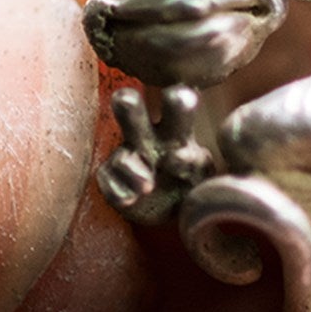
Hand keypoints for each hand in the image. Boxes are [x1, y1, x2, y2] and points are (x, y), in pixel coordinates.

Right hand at [98, 86, 213, 224]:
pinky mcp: (111, 178)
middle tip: (126, 99)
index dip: (177, 103)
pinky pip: (108, 180)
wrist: (175, 212)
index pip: (175, 105)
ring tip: (147, 186)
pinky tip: (130, 199)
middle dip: (129, 107)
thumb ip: (193, 160)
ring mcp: (126, 157)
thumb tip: (176, 154)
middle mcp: (146, 136)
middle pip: (132, 111)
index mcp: (174, 126)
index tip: (185, 103)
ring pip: (121, 157)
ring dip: (133, 171)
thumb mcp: (202, 169)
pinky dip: (118, 191)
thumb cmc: (192, 179)